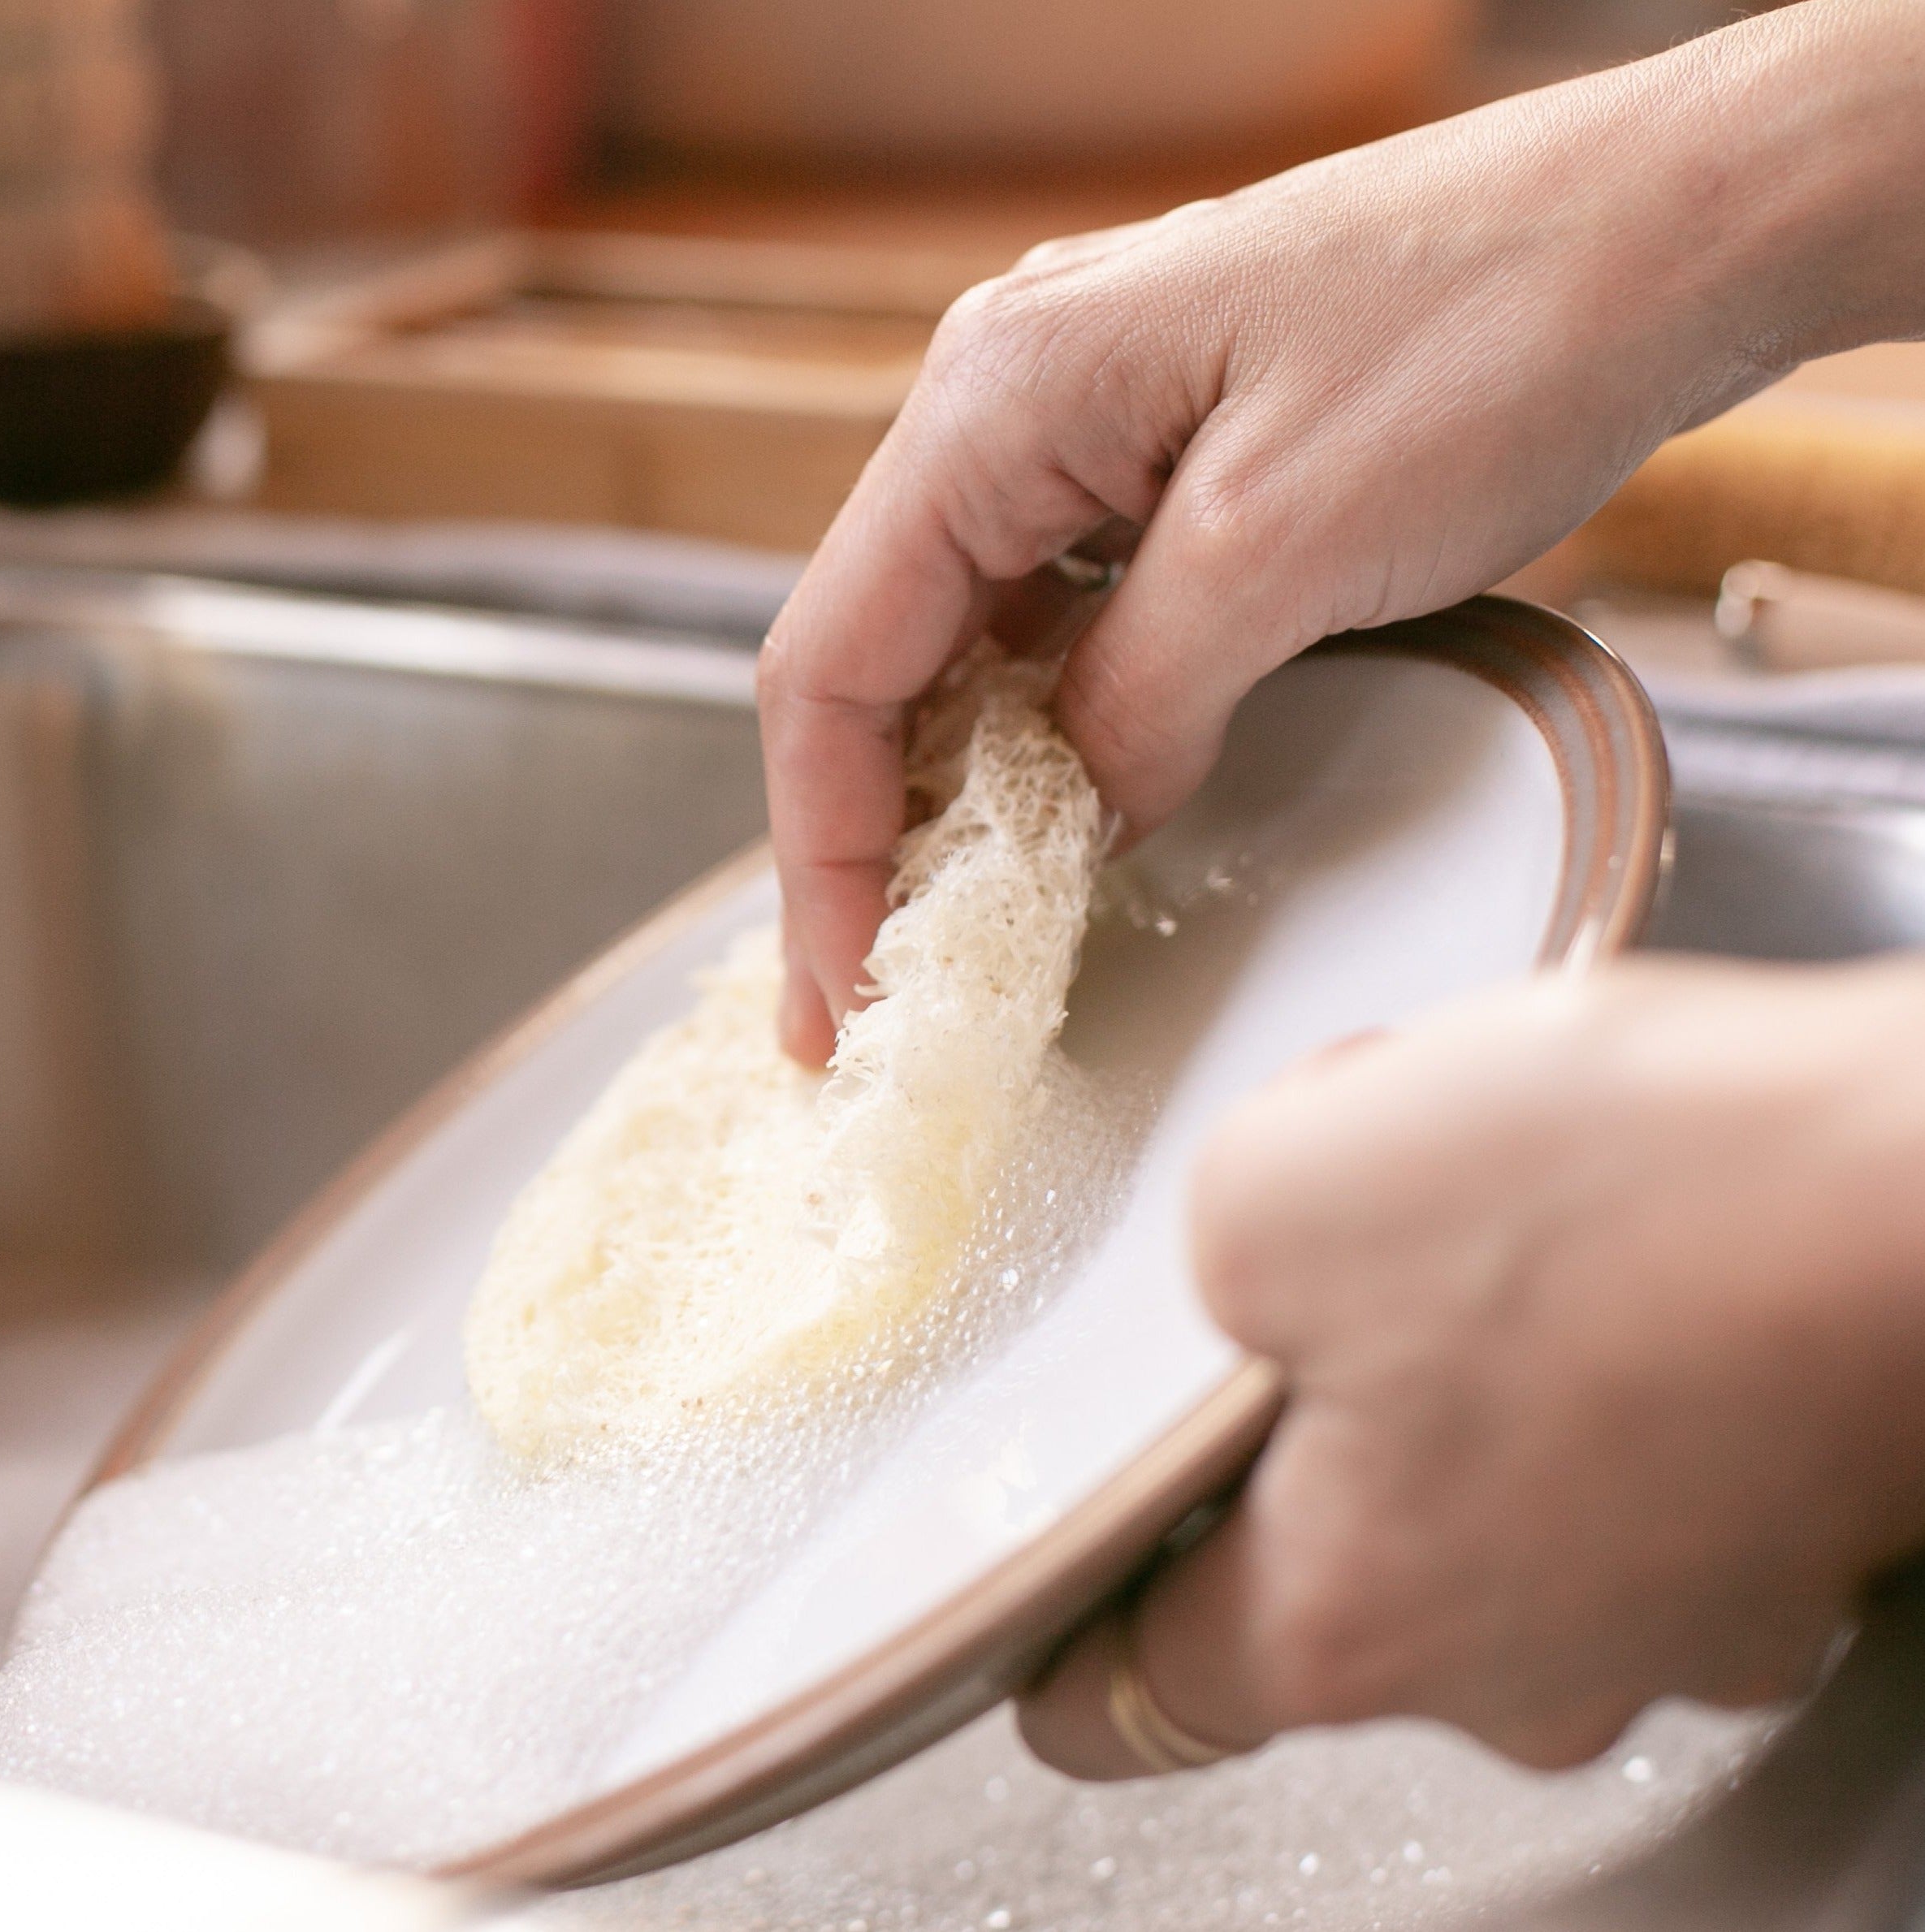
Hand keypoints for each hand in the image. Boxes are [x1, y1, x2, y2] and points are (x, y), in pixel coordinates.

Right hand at [758, 0, 1924, 1062]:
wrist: (1673, 223)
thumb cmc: (1498, 334)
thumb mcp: (1286, 556)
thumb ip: (1135, 703)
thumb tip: (1066, 821)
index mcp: (997, 394)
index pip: (835, 658)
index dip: (822, 846)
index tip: (844, 993)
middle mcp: (1011, 390)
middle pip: (879, 649)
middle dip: (872, 831)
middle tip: (886, 991)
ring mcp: (1089, 409)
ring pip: (965, 632)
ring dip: (957, 780)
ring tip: (958, 928)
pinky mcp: (1167, 439)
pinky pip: (1058, 603)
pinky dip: (1048, 716)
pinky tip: (1070, 802)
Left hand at [1018, 955, 1924, 1775]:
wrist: (1922, 1185)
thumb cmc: (1622, 1206)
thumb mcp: (1277, 1178)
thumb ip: (1195, 1259)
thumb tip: (1242, 1276)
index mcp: (1350, 1617)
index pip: (1142, 1694)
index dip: (1067, 1651)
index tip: (1036, 1635)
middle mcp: (1518, 1665)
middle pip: (1325, 1579)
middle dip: (1281, 1434)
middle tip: (1290, 1282)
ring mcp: (1669, 1614)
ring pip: (1483, 1506)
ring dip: (1448, 1375)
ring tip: (1480, 1221)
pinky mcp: (1776, 1529)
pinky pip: (1615, 1454)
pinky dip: (1583, 1359)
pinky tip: (1601, 1237)